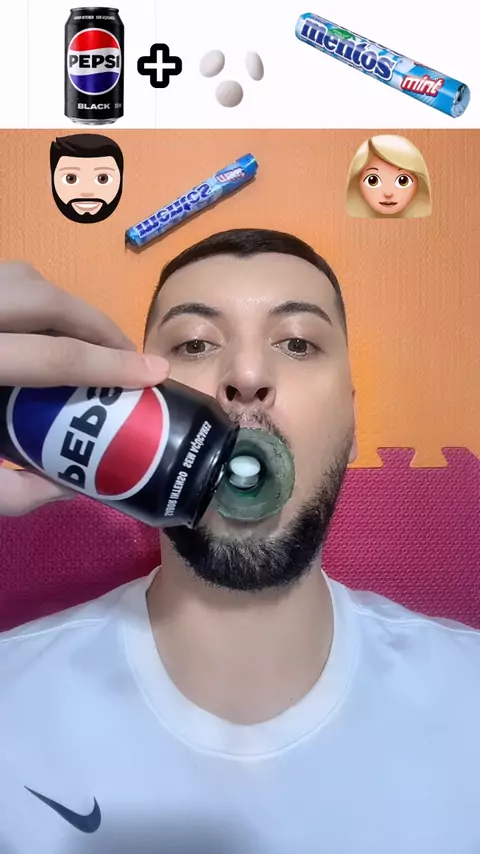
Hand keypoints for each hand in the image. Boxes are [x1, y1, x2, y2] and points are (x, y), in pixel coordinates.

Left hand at [0, 262, 168, 515]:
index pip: (55, 355)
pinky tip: (43, 335)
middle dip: (99, 326)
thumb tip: (74, 486)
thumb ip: (13, 493)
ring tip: (91, 344)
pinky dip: (37, 303)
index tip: (157, 374)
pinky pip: (8, 283)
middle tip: (129, 360)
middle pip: (46, 299)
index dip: (112, 365)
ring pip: (25, 278)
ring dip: (66, 308)